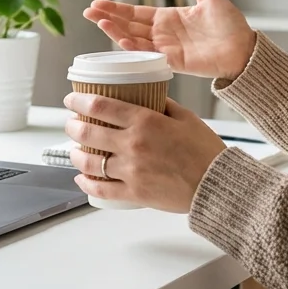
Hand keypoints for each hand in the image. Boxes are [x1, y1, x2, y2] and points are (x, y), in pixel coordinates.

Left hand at [62, 94, 226, 212]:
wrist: (217, 184)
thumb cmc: (205, 151)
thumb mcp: (186, 117)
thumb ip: (163, 105)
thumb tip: (149, 95)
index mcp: (145, 121)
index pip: (101, 105)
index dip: (79, 100)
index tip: (72, 99)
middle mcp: (133, 144)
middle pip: (88, 132)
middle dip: (72, 126)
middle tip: (70, 123)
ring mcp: (131, 170)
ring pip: (90, 162)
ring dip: (75, 155)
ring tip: (73, 151)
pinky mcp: (134, 193)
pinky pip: (101, 189)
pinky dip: (86, 184)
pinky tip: (82, 178)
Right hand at [83, 0, 255, 80]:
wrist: (245, 48)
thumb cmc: (230, 23)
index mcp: (168, 18)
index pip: (135, 12)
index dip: (116, 8)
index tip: (97, 4)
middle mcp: (163, 33)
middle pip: (129, 25)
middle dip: (108, 18)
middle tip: (87, 11)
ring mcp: (166, 48)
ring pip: (134, 39)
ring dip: (116, 31)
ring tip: (98, 22)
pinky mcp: (174, 62)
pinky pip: (149, 55)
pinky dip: (134, 48)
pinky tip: (121, 39)